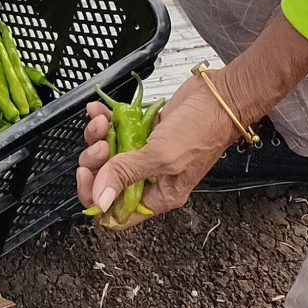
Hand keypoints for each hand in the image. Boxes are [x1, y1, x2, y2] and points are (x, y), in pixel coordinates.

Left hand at [76, 71, 245, 226]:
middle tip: (102, 146)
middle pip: (106, 180)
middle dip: (95, 162)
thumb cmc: (201, 130)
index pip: (117, 211)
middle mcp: (149, 177)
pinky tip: (99, 111)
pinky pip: (113, 130)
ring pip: (107, 153)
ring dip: (97, 137)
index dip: (96, 198)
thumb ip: (127, 175)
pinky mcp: (141, 130)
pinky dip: (102, 120)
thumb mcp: (162, 157)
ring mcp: (144, 152)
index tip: (88, 175)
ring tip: (104, 123)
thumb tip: (99, 201)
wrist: (218, 96)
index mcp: (158, 195)